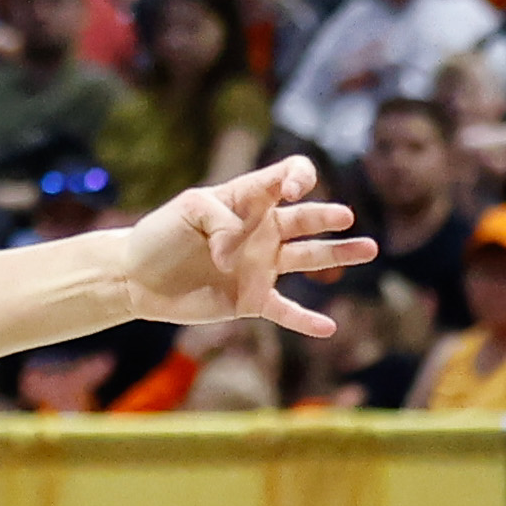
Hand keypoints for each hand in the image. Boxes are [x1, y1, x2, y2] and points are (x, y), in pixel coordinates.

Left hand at [116, 158, 372, 339]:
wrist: (136, 276)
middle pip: (305, 219)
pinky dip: (306, 320)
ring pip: (309, 258)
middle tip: (344, 217)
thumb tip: (235, 252)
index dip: (297, 177)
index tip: (292, 189)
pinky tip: (328, 328)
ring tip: (369, 250)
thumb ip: (218, 217)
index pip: (287, 177)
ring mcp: (261, 266)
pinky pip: (284, 310)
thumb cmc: (160, 234)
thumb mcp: (186, 209)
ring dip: (339, 254)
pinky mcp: (250, 299)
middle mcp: (263, 231)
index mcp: (250, 200)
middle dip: (325, 217)